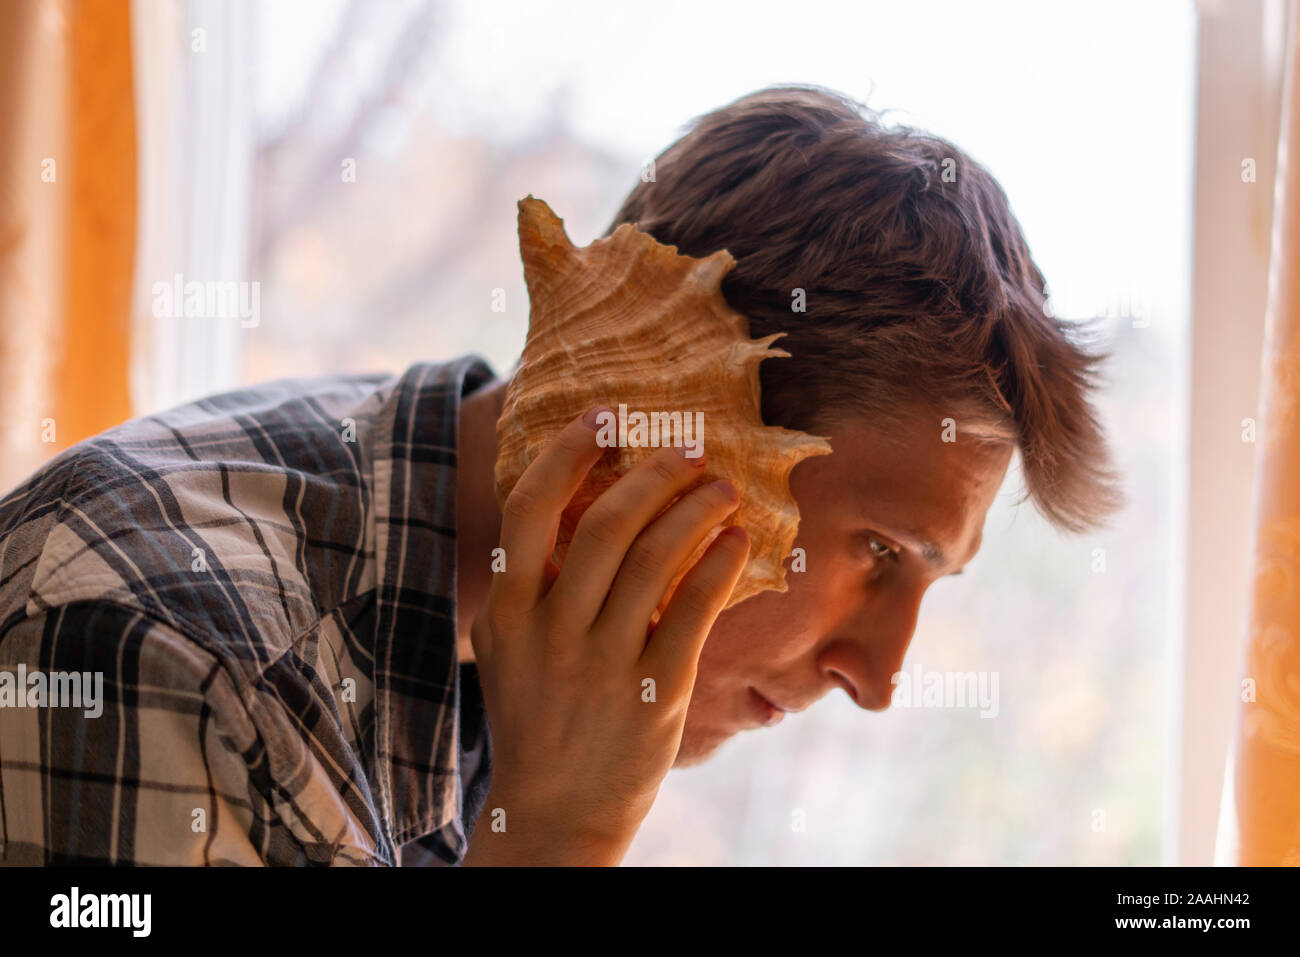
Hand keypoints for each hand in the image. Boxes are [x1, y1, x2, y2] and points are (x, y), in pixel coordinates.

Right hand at [462, 406, 748, 864]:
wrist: (553, 812)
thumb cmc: (536, 716)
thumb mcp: (509, 646)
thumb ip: (530, 582)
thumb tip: (573, 501)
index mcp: (506, 610)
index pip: (531, 507)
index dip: (568, 451)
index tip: (605, 415)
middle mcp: (550, 631)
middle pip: (606, 523)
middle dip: (654, 474)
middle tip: (688, 451)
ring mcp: (602, 664)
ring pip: (656, 559)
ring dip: (695, 510)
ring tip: (722, 489)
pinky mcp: (654, 694)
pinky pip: (693, 610)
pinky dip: (718, 565)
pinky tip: (735, 541)